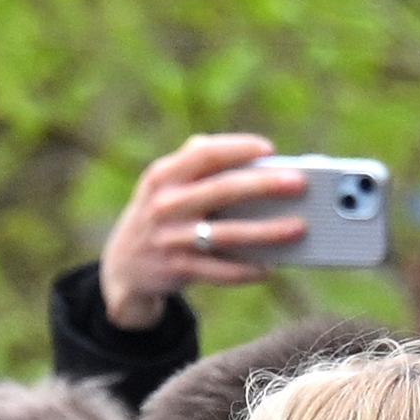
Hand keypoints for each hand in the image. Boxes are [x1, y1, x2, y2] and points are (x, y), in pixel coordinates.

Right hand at [101, 133, 312, 322]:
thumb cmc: (159, 216)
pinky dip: (246, 270)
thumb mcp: (163, 184)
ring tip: (298, 227)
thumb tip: (252, 155)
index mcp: (162, 176)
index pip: (204, 153)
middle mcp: (164, 205)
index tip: (269, 150)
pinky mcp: (176, 270)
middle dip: (263, 185)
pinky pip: (219, 271)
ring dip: (266, 232)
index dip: (238, 148)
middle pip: (222, 190)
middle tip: (298, 183)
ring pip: (226, 235)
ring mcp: (170, 239)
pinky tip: (269, 266)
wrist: (121, 268)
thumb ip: (196, 161)